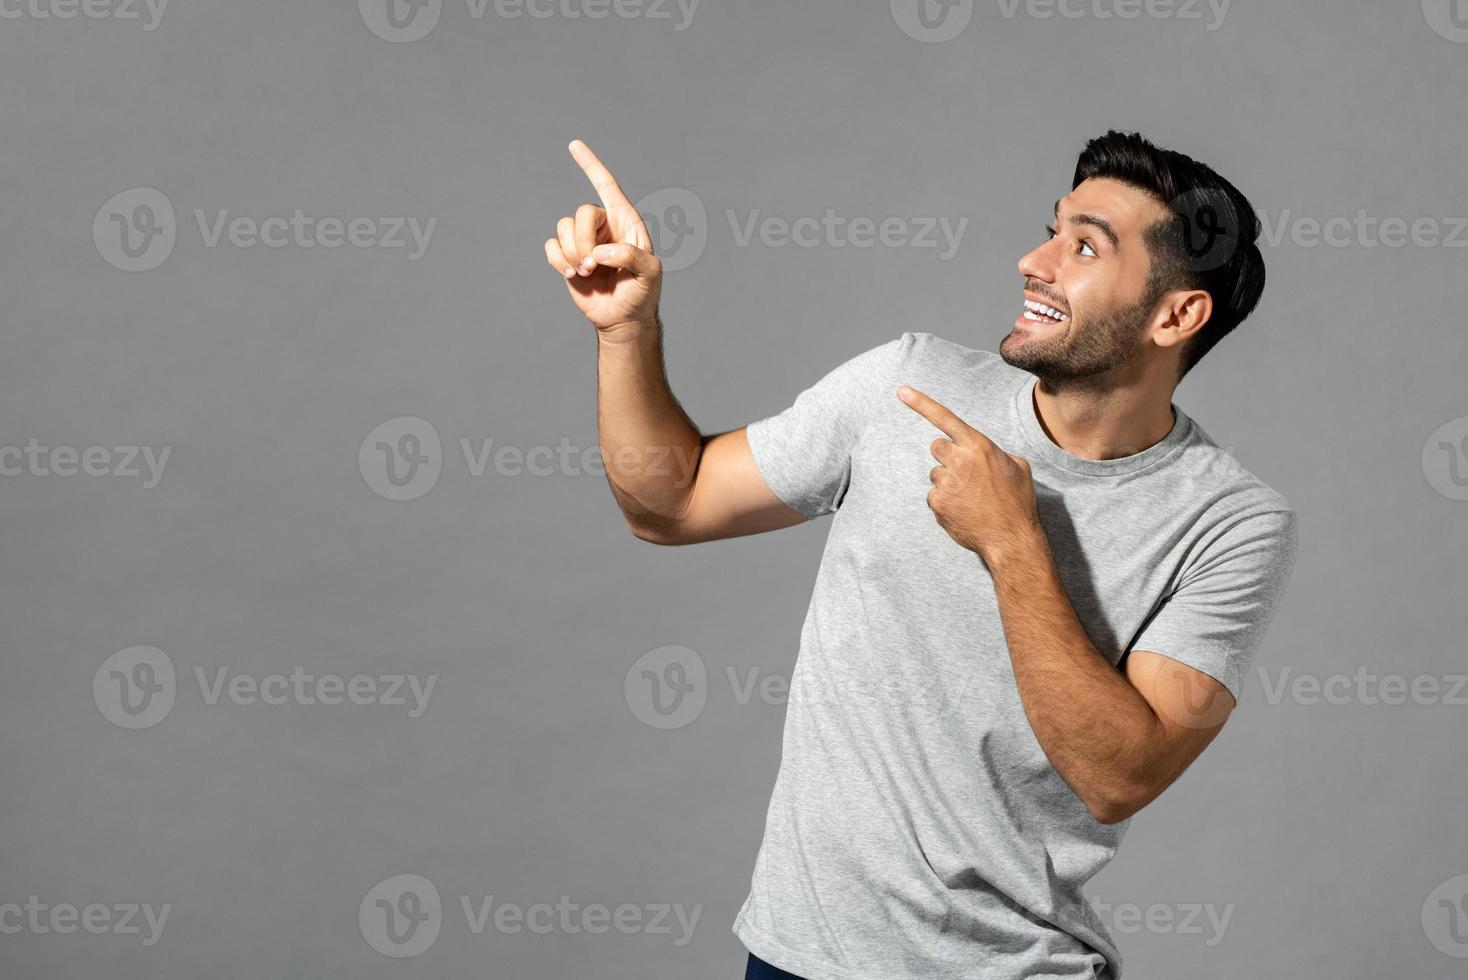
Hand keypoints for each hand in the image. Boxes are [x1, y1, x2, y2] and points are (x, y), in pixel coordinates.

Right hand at [544, 140, 662, 342]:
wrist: (623, 319)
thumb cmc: (642, 294)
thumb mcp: (649, 274)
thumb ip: (632, 257)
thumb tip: (600, 251)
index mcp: (626, 222)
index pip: (607, 186)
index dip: (591, 165)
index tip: (574, 145)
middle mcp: (603, 226)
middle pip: (581, 213)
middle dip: (584, 240)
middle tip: (595, 265)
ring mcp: (583, 241)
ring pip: (562, 227)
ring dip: (572, 253)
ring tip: (587, 273)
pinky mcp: (568, 257)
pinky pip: (550, 246)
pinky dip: (557, 260)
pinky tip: (572, 275)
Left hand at [898, 384, 1043, 564]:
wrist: (1011, 538)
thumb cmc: (1017, 502)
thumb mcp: (1018, 467)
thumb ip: (996, 453)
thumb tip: (986, 454)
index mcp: (979, 446)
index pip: (945, 418)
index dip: (920, 403)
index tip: (901, 391)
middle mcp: (959, 460)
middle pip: (936, 447)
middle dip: (947, 457)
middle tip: (965, 474)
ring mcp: (946, 482)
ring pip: (936, 474)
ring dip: (949, 482)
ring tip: (971, 498)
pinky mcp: (937, 502)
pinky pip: (934, 496)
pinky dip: (946, 502)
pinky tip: (963, 511)